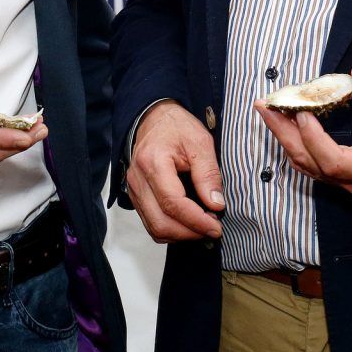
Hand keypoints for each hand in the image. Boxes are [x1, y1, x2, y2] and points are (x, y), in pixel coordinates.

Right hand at [127, 101, 223, 241]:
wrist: (155, 117)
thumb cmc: (177, 126)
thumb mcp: (200, 142)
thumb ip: (208, 174)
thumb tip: (216, 205)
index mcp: (153, 162)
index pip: (173, 203)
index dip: (196, 221)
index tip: (217, 226)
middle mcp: (138, 178)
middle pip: (161, 222)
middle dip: (189, 232)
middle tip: (212, 228)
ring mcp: (134, 188)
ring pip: (154, 227)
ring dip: (180, 234)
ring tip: (202, 226)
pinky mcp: (136, 194)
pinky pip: (150, 222)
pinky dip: (170, 228)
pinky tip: (187, 222)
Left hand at [255, 66, 351, 195]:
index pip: (334, 162)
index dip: (314, 140)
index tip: (303, 113)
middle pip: (310, 164)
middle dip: (284, 133)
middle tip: (265, 105)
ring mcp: (348, 183)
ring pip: (306, 165)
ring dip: (285, 137)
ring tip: (268, 109)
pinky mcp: (344, 176)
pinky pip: (311, 163)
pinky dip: (295, 142)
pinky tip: (285, 123)